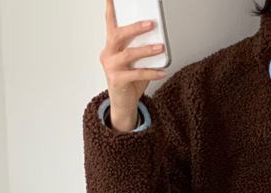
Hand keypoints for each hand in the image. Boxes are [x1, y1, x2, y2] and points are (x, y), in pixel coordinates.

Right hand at [101, 0, 166, 130]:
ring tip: (160, 47)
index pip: (110, 22)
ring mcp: (111, 67)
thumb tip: (159, 39)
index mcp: (111, 45)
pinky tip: (162, 72)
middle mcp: (108, 54)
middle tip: (150, 23)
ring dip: (146, 50)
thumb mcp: (135, 61)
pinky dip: (151, 73)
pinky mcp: (116, 80)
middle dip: (135, 28)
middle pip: (119, 35)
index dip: (111, 8)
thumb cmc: (129, 81)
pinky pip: (136, 74)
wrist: (123, 104)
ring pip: (128, 54)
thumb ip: (141, 48)